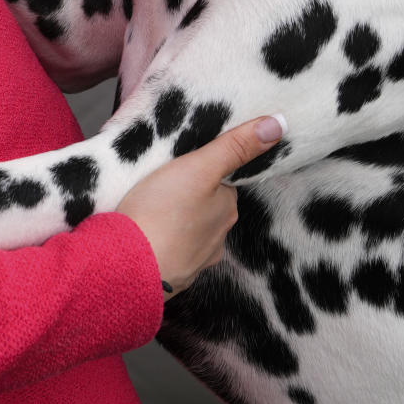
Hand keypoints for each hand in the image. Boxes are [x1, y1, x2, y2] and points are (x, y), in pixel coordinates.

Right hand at [116, 114, 286, 297]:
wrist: (125, 267)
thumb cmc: (161, 213)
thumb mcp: (199, 168)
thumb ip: (235, 147)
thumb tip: (278, 125)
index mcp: (227, 210)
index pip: (223, 183)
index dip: (204, 169)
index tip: (183, 162)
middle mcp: (217, 240)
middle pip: (206, 207)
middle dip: (188, 196)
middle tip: (161, 180)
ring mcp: (192, 263)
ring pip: (186, 233)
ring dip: (173, 222)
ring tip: (147, 207)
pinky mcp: (168, 278)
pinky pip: (166, 253)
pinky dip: (158, 243)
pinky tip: (142, 235)